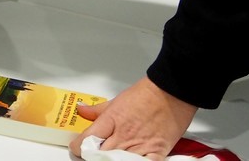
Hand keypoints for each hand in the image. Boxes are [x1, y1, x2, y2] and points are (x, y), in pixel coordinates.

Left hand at [69, 77, 196, 160]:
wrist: (171, 94)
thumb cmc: (146, 95)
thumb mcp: (115, 101)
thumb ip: (97, 110)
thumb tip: (81, 109)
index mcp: (111, 121)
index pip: (86, 140)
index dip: (78, 146)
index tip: (78, 147)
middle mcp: (124, 135)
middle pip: (100, 154)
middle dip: (93, 156)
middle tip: (93, 153)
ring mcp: (140, 146)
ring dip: (111, 160)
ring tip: (109, 157)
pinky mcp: (156, 153)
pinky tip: (128, 160)